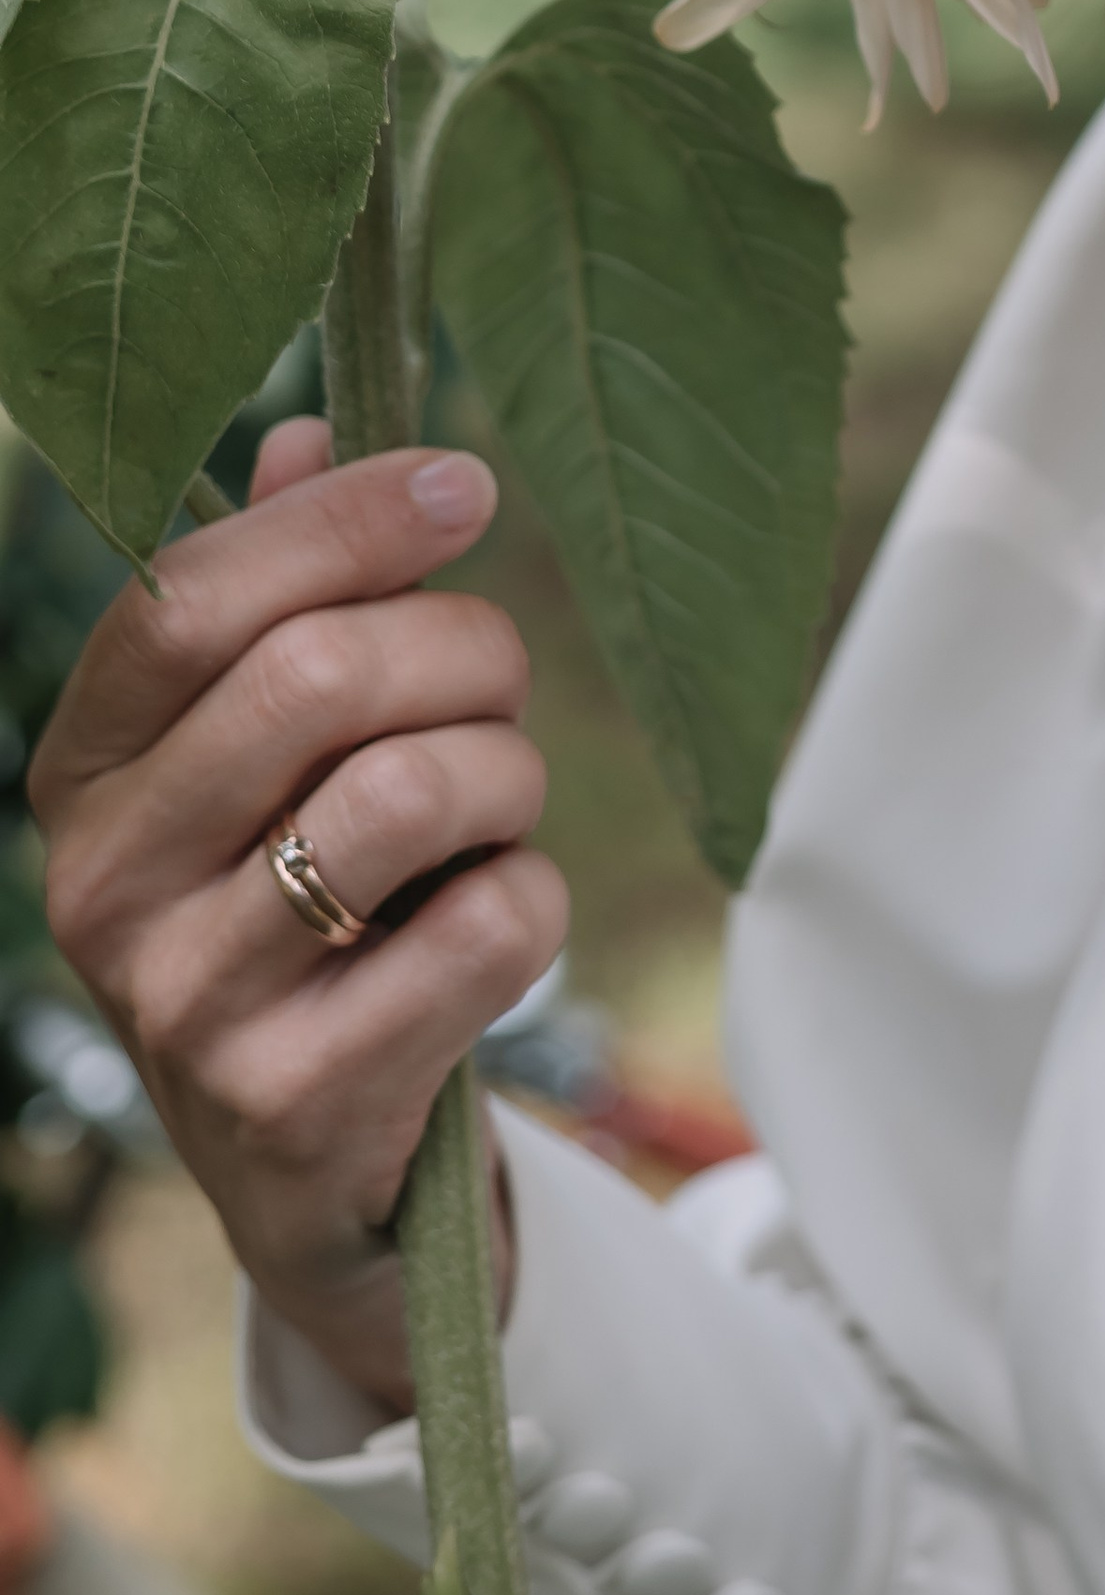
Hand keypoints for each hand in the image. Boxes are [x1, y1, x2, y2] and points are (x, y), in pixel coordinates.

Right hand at [29, 426, 561, 1413]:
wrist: (317, 1162)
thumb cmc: (304, 893)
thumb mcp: (273, 746)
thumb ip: (287, 591)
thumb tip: (312, 432)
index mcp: (82, 767)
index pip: (188, 597)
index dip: (342, 521)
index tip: (465, 481)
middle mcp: (102, 884)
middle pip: (318, 676)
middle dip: (463, 647)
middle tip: (499, 679)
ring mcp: (183, 1005)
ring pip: (411, 791)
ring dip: (506, 775)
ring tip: (492, 808)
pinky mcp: (294, 1102)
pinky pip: (487, 929)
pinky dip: (532, 899)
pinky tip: (487, 923)